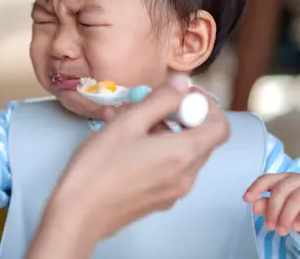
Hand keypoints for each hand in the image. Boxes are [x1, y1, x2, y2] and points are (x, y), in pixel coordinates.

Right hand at [43, 75, 229, 243]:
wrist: (78, 214)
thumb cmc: (100, 165)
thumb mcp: (128, 123)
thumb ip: (160, 100)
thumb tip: (183, 84)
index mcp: (184, 154)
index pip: (220, 126)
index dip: (206, 105)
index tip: (180, 95)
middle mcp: (187, 176)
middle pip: (201, 139)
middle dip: (179, 116)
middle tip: (147, 104)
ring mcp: (174, 191)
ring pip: (181, 153)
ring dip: (163, 131)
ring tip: (126, 120)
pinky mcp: (159, 200)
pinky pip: (167, 168)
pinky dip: (154, 150)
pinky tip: (123, 143)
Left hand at [244, 173, 299, 245]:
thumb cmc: (298, 210)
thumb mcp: (280, 209)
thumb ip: (267, 206)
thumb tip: (254, 206)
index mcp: (284, 178)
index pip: (266, 179)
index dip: (255, 188)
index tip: (246, 199)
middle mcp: (298, 180)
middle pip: (280, 190)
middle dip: (272, 210)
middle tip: (269, 227)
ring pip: (295, 199)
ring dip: (285, 218)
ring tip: (281, 231)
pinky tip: (296, 228)